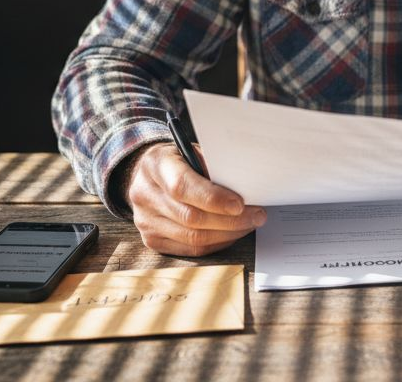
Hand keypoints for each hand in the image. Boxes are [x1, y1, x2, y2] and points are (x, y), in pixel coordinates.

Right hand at [124, 142, 266, 255]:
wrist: (148, 175)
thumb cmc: (179, 161)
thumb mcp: (192, 152)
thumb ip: (212, 166)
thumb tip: (245, 188)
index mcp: (156, 165)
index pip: (182, 186)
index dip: (213, 198)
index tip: (240, 204)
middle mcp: (144, 194)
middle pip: (190, 217)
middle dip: (230, 220)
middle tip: (256, 216)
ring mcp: (145, 221)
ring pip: (192, 238)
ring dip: (227, 234)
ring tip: (249, 225)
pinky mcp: (152, 240)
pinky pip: (190, 249)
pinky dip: (216, 243)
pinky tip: (231, 234)